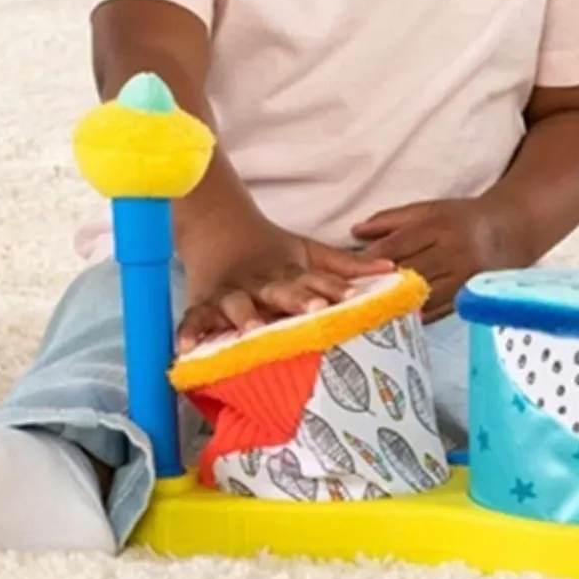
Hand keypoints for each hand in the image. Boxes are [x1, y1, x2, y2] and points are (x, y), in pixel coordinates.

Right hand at [176, 213, 394, 352]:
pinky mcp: (202, 303)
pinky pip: (193, 318)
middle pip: (277, 290)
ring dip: (243, 316)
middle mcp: (259, 284)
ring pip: (235, 304)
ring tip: (249, 332)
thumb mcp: (306, 252)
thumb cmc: (271, 251)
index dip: (329, 288)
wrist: (218, 228)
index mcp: (286, 273)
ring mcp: (229, 293)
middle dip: (294, 300)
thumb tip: (391, 268)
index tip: (348, 299)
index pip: (311, 280)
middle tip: (311, 311)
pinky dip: (189, 333)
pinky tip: (187, 349)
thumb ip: (344, 265)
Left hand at [353, 197, 521, 322]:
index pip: (399, 244)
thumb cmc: (461, 218)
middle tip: (352, 292)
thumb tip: (354, 231)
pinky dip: (417, 315)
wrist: (509, 232)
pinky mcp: (471, 297)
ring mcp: (465, 278)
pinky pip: (440, 311)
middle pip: (410, 272)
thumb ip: (390, 219)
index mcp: (439, 227)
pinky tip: (396, 318)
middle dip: (380, 282)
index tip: (349, 268)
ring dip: (396, 303)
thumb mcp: (427, 209)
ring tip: (369, 307)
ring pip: (424, 295)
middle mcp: (453, 254)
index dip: (373, 258)